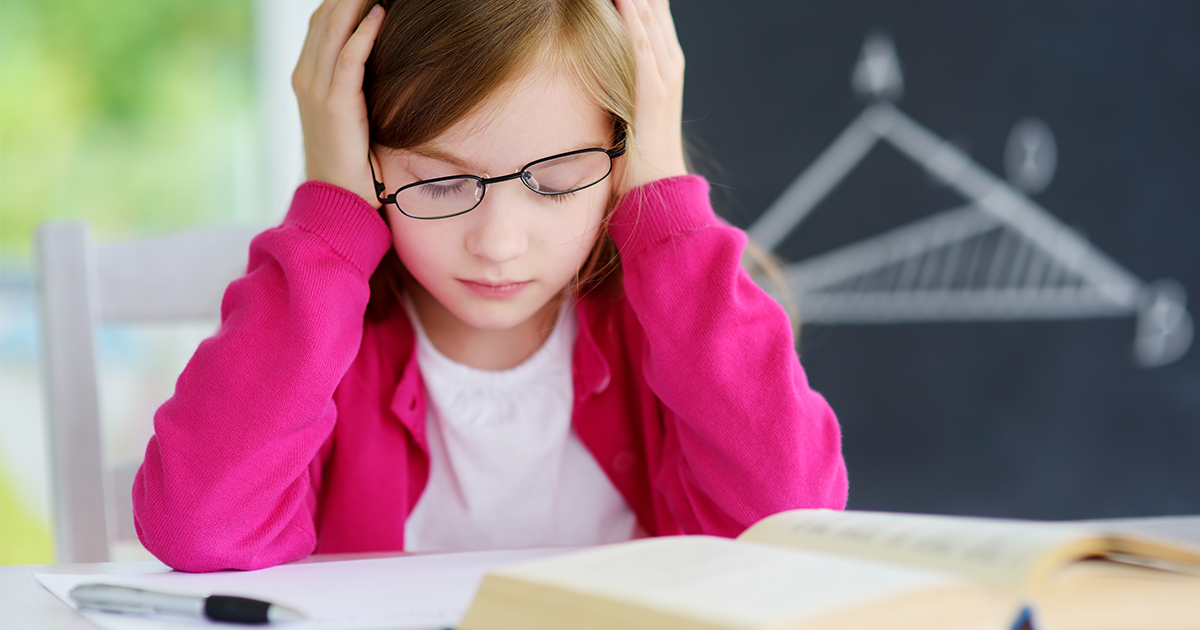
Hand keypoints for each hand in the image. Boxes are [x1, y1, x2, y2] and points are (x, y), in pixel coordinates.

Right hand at [292, 0, 385, 206]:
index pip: (321, 20)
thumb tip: (376, 55)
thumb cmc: (351, 156)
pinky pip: (348, 61)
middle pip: (325, 17)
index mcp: (306, 75)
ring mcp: (316, 91)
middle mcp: (306, 77)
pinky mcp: (335, 106)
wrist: (338, 196)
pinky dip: (363, 35)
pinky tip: (379, 16)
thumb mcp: (348, 110)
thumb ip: (353, 81)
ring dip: (356, 2)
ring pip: (333, 31)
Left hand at [614, 0, 688, 192]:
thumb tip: (597, 68)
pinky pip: (643, 48)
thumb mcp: (626, 106)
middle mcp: (669, 64)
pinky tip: (621, 1)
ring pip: (648, 20)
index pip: (651, 12)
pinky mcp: (654, 93)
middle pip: (652, 7)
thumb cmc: (638, 155)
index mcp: (663, 63)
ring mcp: (665, 77)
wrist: (658, 189)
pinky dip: (632, 21)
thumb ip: (619, 81)